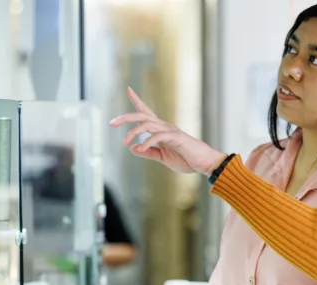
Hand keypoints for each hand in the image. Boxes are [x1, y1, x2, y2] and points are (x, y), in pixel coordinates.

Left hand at [109, 87, 228, 174]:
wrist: (205, 163)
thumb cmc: (187, 159)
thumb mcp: (163, 158)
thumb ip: (149, 152)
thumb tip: (133, 148)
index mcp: (161, 130)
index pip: (146, 113)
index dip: (137, 100)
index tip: (128, 89)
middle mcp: (164, 126)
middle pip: (142, 115)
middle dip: (125, 117)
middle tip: (111, 123)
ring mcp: (170, 130)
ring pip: (147, 123)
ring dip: (133, 132)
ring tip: (124, 142)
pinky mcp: (176, 137)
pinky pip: (158, 136)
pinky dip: (147, 142)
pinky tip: (140, 148)